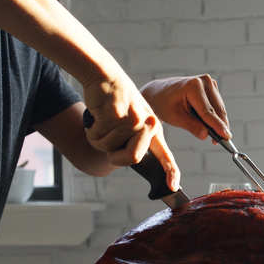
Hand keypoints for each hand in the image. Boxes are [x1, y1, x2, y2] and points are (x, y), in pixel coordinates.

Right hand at [82, 72, 179, 190]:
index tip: (173, 186)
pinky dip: (91, 128)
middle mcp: (147, 126)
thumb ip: (135, 142)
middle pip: (131, 157)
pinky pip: (96, 135)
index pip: (165, 154)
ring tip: (103, 119)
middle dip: (112, 152)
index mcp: (154, 130)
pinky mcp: (115, 114)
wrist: (106, 76)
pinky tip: (97, 114)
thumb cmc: (117, 103)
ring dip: (97, 137)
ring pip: (107, 146)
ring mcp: (132, 120)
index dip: (170, 171)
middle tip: (107, 136)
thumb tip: (135, 159)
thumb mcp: (133, 121)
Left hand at [140, 75, 231, 140]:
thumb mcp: (175, 117)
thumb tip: (206, 135)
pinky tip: (209, 125)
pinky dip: (215, 118)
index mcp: (193, 86)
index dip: (217, 126)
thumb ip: (192, 126)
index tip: (226, 137)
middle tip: (219, 142)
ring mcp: (209, 83)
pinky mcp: (212, 88)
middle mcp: (205, 81)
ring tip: (212, 136)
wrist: (159, 93)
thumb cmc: (164, 104)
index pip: (208, 111)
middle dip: (219, 126)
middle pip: (217, 110)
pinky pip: (217, 107)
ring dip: (218, 123)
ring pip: (219, 109)